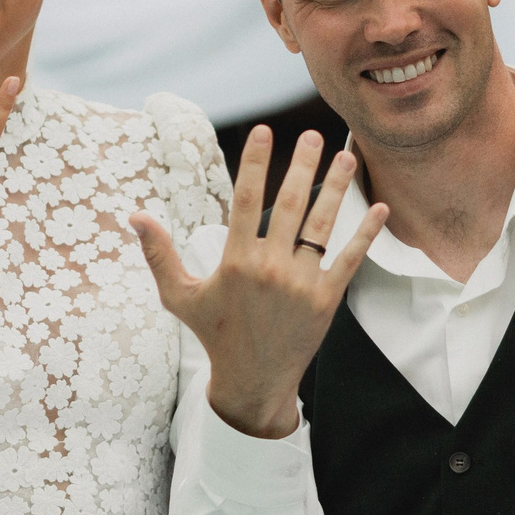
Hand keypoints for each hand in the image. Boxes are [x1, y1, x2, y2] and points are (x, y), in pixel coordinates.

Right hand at [130, 127, 387, 439]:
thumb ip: (159, 255)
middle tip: (313, 135)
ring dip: (336, 188)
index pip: (246, 200)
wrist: (252, 382)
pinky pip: (349, 259)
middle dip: (303, 165)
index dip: (256, 163)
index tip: (264, 132)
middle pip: (291, 204)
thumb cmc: (214, 334)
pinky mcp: (326, 299)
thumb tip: (135, 216)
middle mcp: (271, 268)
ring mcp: (302, 283)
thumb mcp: (179, 296)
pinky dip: (365, 233)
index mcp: (236, 261)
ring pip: (322, 225)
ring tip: (346, 157)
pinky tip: (378, 207)